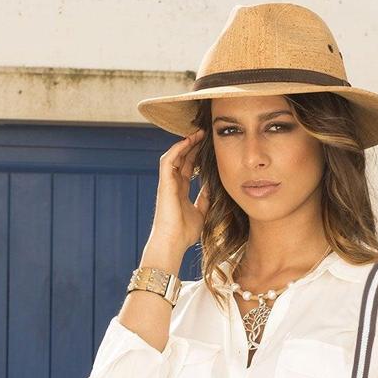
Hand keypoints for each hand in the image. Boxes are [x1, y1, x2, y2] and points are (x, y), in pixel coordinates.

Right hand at [152, 129, 209, 252]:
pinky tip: (188, 141)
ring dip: (184, 144)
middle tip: (205, 134)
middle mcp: (172, 185)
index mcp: (180, 191)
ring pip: (174, 156)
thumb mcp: (201, 213)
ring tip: (197, 134)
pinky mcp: (164, 184)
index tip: (207, 147)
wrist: (173, 243)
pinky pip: (168, 161)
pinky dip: (177, 149)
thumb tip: (212, 188)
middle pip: (181, 159)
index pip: (187, 168)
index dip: (196, 156)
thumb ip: (205, 199)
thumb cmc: (184, 233)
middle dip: (192, 145)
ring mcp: (167, 183)